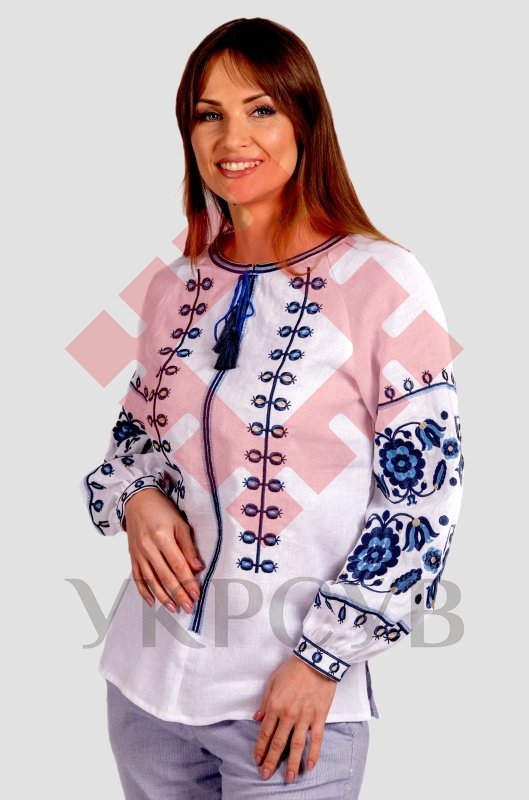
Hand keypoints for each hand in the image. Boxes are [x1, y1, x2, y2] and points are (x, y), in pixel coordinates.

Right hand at [123, 488, 203, 613]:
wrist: (137, 500)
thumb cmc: (162, 510)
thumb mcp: (180, 523)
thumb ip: (188, 546)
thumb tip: (197, 567)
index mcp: (162, 537)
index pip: (178, 566)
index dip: (188, 582)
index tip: (196, 595)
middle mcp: (148, 548)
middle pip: (165, 576)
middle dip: (178, 594)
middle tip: (188, 607)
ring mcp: (138, 553)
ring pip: (151, 580)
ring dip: (163, 597)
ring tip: (174, 609)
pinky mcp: (132, 556)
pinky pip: (137, 577)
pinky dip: (144, 591)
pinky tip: (152, 602)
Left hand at [252, 654, 336, 783]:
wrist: (316, 660)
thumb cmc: (293, 668)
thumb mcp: (273, 681)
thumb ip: (265, 702)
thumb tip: (256, 718)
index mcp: (275, 705)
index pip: (265, 732)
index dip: (260, 748)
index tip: (257, 760)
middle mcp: (288, 715)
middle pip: (278, 743)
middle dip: (271, 761)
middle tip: (266, 775)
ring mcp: (305, 717)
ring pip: (296, 746)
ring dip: (291, 763)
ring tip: (289, 778)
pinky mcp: (319, 717)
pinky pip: (316, 740)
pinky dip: (314, 754)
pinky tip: (311, 766)